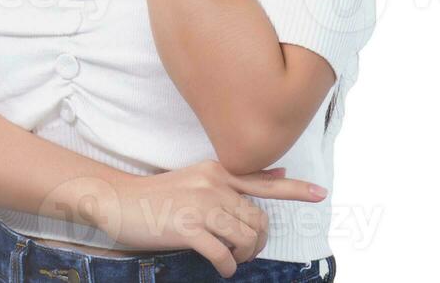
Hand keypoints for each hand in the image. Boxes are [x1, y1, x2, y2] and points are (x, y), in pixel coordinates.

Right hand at [97, 160, 326, 278]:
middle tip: (244, 251)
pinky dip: (227, 266)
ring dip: (243, 256)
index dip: (295, 190)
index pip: (262, 181)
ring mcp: (199, 206)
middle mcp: (212, 185)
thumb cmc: (159, 194)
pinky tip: (220, 267)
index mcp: (216, 171)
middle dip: (257, 242)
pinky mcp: (187, 228)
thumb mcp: (199, 178)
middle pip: (257, 220)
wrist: (118, 201)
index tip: (321, 194)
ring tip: (231, 258)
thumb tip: (277, 174)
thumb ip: (236, 179)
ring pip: (245, 238)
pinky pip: (223, 255)